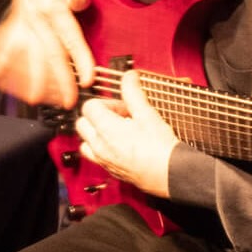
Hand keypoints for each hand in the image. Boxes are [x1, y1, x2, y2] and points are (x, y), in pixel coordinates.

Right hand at [0, 0, 93, 107]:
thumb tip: (79, 1)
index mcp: (52, 5)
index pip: (69, 39)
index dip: (80, 60)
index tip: (87, 78)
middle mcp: (34, 16)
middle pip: (48, 54)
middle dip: (59, 81)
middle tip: (69, 100)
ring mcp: (23, 20)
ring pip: (26, 55)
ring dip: (31, 79)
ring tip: (36, 98)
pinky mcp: (17, 20)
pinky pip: (5, 44)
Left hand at [75, 70, 177, 196]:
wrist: (169, 174)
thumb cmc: (160, 147)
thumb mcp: (147, 114)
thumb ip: (134, 93)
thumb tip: (129, 77)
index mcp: (106, 129)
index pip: (89, 106)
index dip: (107, 103)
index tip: (124, 107)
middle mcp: (99, 146)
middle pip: (83, 123)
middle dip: (98, 116)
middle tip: (120, 117)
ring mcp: (102, 160)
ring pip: (85, 141)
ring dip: (96, 132)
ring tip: (117, 131)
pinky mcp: (109, 170)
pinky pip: (94, 156)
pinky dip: (100, 148)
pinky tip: (119, 145)